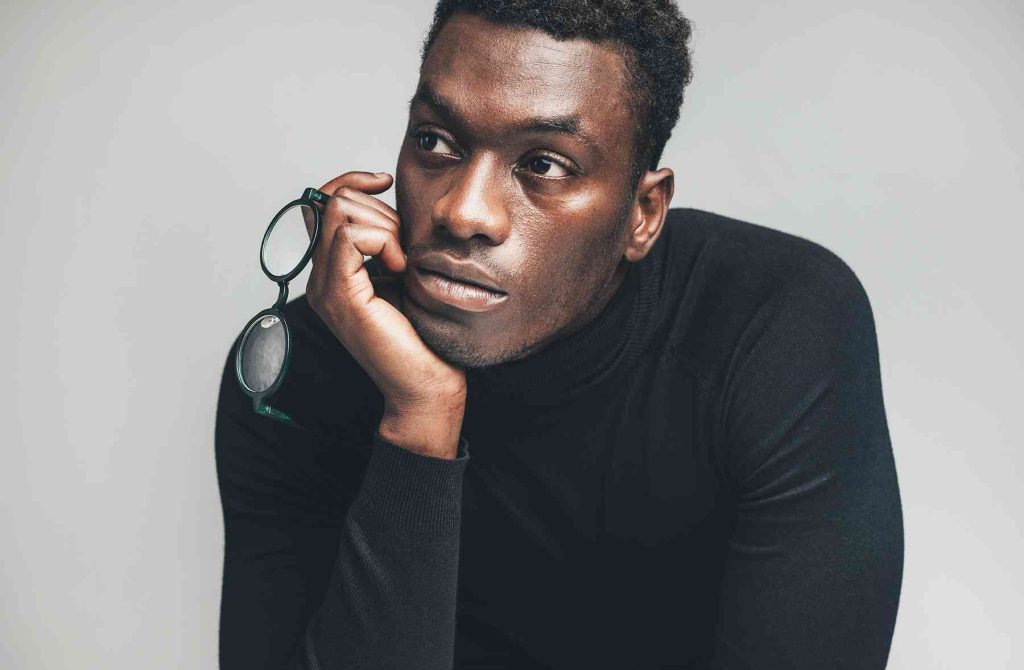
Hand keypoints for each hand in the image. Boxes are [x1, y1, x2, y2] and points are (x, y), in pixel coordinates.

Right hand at [304, 171, 465, 457]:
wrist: (427, 385)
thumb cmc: (426, 335)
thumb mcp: (405, 271)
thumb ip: (389, 239)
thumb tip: (386, 194)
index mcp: (333, 271)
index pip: (323, 202)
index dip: (352, 181)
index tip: (385, 181)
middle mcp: (321, 278)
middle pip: (334, 200)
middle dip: (379, 210)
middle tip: (403, 249)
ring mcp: (326, 288)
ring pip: (339, 212)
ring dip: (383, 226)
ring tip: (402, 263)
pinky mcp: (341, 296)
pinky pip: (350, 237)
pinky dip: (382, 241)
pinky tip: (399, 268)